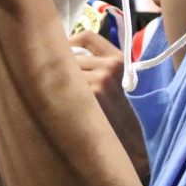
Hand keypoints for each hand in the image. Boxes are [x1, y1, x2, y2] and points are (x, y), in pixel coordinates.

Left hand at [71, 30, 148, 182]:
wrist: (132, 148)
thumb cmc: (119, 118)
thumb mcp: (117, 84)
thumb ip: (96, 66)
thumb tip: (60, 51)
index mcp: (120, 59)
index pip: (87, 37)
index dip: (68, 41)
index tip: (58, 49)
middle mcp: (111, 65)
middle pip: (68, 55)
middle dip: (59, 68)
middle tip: (53, 84)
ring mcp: (100, 79)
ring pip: (62, 70)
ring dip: (56, 83)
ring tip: (60, 100)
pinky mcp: (90, 95)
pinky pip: (61, 85)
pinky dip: (56, 94)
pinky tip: (60, 107)